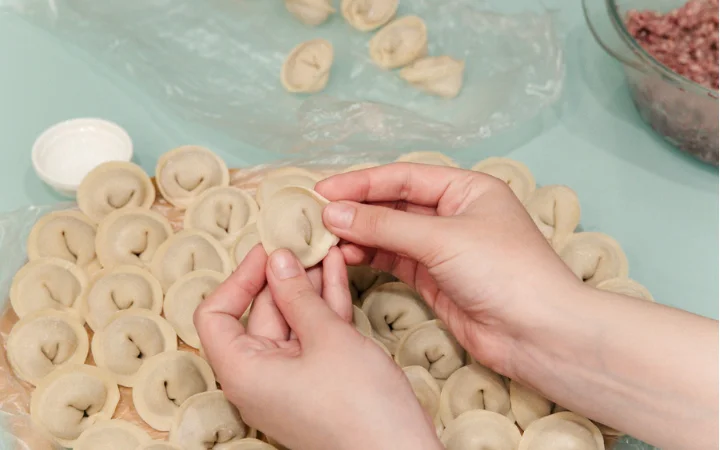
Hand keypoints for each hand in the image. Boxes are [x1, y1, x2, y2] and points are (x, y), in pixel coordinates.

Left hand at [194, 246, 441, 449]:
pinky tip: (336, 270)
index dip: (239, 278)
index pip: (215, 315)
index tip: (268, 249)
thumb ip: (298, 295)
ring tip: (323, 245)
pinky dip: (323, 305)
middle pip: (259, 313)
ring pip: (292, 319)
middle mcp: (259, 377)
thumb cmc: (360, 407)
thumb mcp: (327, 338)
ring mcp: (290, 378)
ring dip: (308, 284)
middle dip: (283, 274)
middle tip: (303, 238)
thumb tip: (278, 258)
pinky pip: (312, 334)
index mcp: (243, 371)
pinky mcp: (317, 378)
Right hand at [315, 163, 581, 377]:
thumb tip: (334, 212)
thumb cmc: (504, 271)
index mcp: (466, 189)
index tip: (322, 189)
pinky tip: (346, 256)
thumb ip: (385, 225)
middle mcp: (453, 213)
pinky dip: (370, 257)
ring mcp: (443, 248)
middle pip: (394, 203)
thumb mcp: (442, 239)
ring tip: (325, 238)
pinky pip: (395, 260)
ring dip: (360, 234)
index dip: (361, 182)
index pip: (403, 177)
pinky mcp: (434, 278)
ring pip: (391, 233)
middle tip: (316, 215)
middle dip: (357, 209)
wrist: (538, 333)